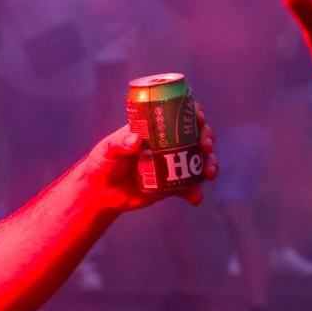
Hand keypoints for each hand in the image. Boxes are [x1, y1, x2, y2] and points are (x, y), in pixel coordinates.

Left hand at [80, 105, 217, 212]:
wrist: (102, 193)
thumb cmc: (103, 163)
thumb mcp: (107, 150)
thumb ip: (118, 144)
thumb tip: (135, 140)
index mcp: (155, 130)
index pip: (179, 114)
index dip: (193, 113)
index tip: (199, 118)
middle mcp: (169, 144)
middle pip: (196, 135)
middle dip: (207, 138)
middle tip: (205, 146)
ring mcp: (173, 164)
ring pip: (199, 160)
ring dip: (210, 164)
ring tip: (208, 173)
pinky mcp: (172, 185)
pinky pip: (190, 187)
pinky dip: (196, 192)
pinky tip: (195, 197)